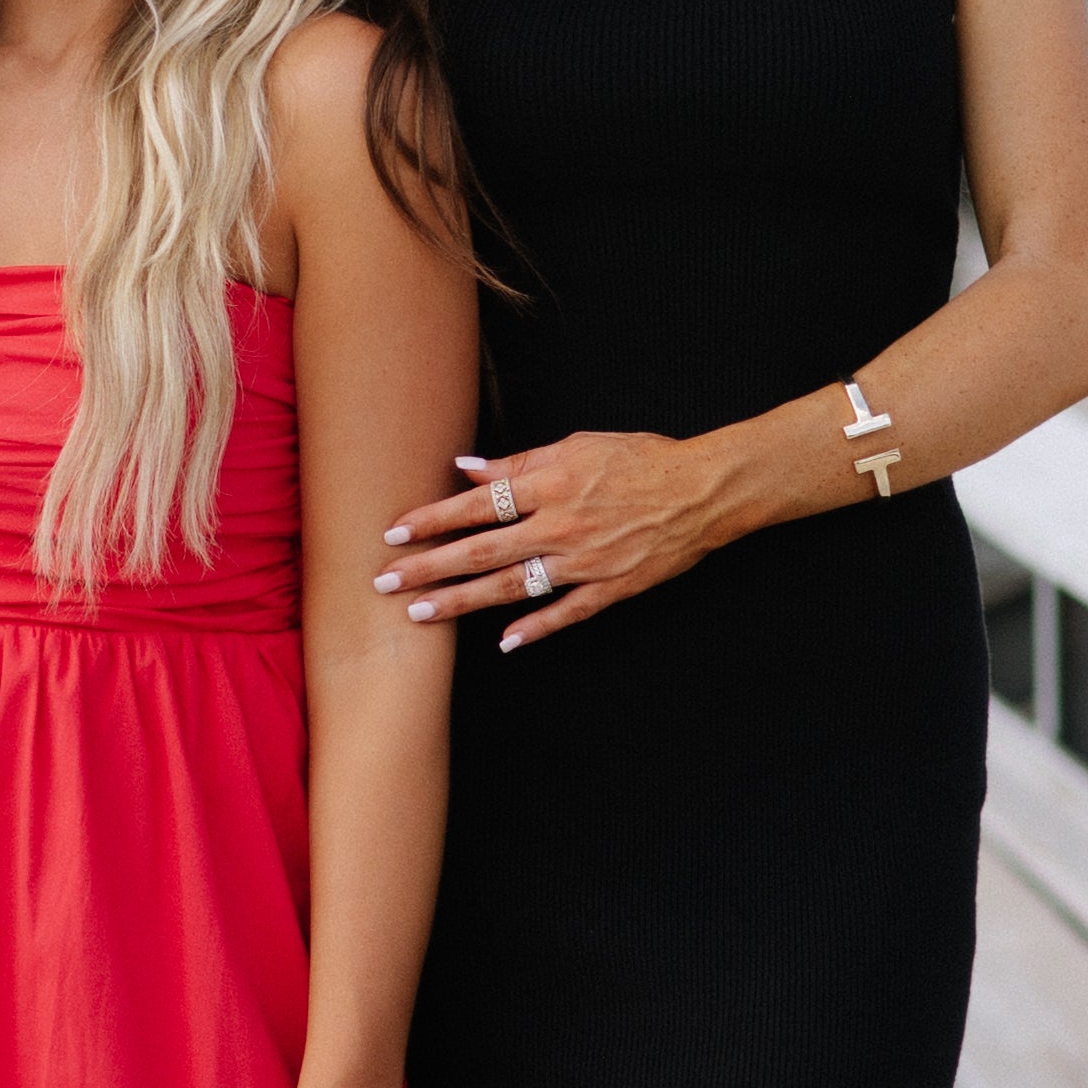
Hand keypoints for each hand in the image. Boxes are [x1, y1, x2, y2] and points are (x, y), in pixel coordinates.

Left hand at [377, 425, 733, 651]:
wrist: (702, 490)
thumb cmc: (639, 459)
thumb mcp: (578, 445)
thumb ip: (519, 462)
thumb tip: (466, 469)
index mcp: (550, 485)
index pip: (476, 505)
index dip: (432, 520)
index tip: (394, 531)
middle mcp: (559, 526)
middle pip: (481, 551)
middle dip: (428, 567)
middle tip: (384, 582)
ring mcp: (584, 562)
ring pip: (511, 587)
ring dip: (462, 602)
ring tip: (421, 614)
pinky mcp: (610, 588)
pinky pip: (565, 613)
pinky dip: (534, 629)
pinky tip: (503, 642)